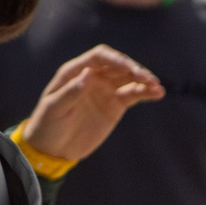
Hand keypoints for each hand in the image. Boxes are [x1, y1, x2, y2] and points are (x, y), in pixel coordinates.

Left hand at [20, 44, 164, 163]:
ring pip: (128, 79)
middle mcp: (92, 77)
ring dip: (143, 80)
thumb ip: (71, 92)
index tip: (129, 68)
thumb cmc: (47, 124)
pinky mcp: (114, 106)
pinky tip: (157, 93)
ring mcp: (105, 90)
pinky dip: (145, 93)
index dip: (115, 59)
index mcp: (74, 72)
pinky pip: (132, 95)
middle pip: (117, 65)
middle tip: (148, 79)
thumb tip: (88, 73)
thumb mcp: (54, 108)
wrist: (52, 147)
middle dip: (133, 68)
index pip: (99, 57)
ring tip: (157, 86)